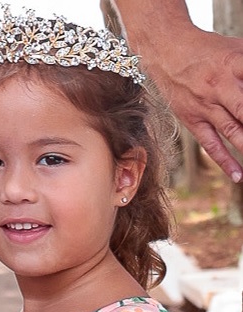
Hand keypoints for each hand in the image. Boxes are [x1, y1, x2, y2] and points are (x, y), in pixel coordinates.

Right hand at [139, 25, 242, 182]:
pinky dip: (225, 161)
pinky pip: (210, 143)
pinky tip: (239, 175)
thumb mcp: (237, 48)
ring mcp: (205, 105)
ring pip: (233, 131)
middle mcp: (220, 86)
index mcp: (235, 63)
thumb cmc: (207, 49)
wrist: (165, 50)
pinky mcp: (192, 119)